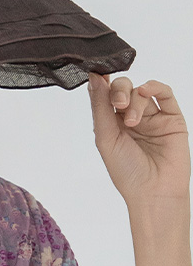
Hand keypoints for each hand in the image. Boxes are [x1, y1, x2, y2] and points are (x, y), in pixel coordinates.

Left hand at [87, 73, 190, 207]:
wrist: (154, 193)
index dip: (101, 82)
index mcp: (112, 122)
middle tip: (119, 103)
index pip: (105, 94)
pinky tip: (146, 91)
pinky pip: (165, 94)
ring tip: (132, 122)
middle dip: (118, 90)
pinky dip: (154, 87)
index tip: (97, 72)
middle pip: (123, 87)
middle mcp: (131, 117)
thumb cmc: (127, 171)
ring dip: (134, 100)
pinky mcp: (171, 118)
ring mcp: (152, 117)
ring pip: (141, 91)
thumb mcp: (105, 137)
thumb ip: (100, 106)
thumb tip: (93, 77)